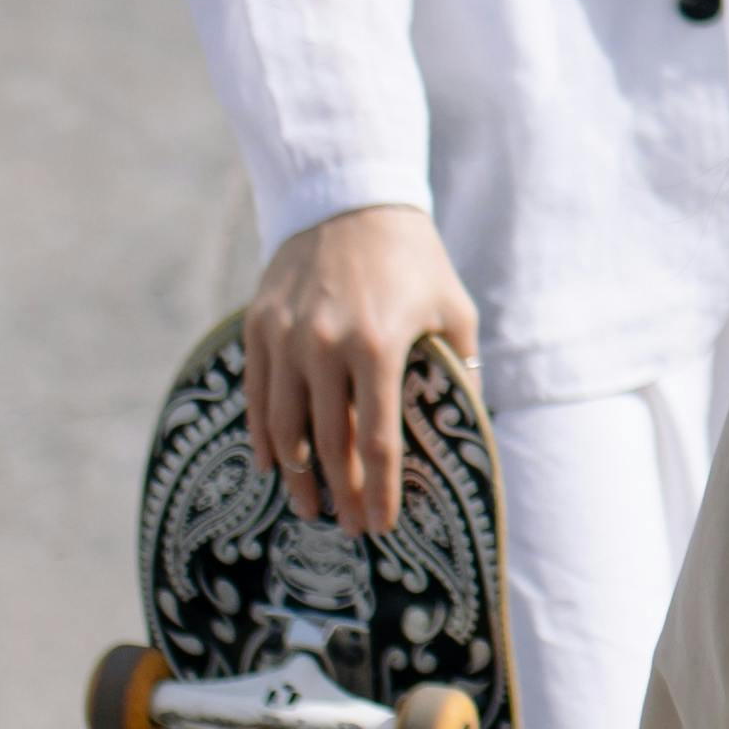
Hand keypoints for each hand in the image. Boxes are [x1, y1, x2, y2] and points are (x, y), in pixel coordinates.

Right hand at [243, 203, 473, 531]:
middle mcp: (326, 345)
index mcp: (379, 345)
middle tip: (348, 527)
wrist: (351, 201)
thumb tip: (471, 425)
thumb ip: (460, 367)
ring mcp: (287, 337)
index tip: (381, 525)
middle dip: (340, 493)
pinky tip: (275, 464)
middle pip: (329, 443)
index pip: (377, 440)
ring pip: (284, 427)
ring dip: (297, 475)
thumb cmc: (414, 260)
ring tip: (311, 507)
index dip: (378, 490)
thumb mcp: (454, 308)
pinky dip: (263, 436)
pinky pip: (257, 396)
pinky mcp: (259, 328)